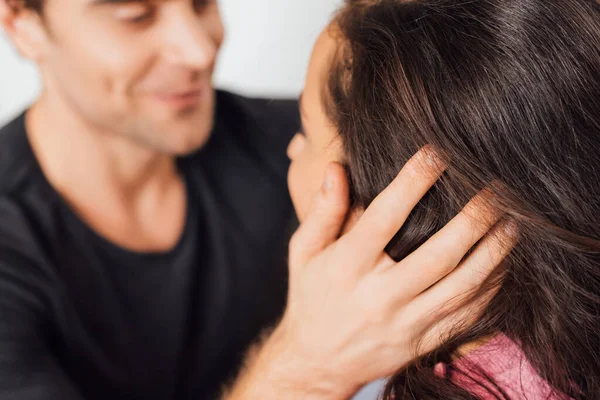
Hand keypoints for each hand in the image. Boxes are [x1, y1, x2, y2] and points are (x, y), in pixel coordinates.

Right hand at [225, 148, 515, 399]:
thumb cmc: (311, 297)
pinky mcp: (422, 343)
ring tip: (512, 221)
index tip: (437, 152)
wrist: (317, 363)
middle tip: (494, 188)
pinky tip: (504, 262)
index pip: (384, 218)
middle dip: (473, 218)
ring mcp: (405, 324)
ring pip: (462, 287)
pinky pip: (467, 315)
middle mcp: (379, 297)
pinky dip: (492, 287)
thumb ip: (322, 211)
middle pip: (437, 255)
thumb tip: (337, 168)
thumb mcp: (304, 252)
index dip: (413, 181)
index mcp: (347, 268)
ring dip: (493, 251)